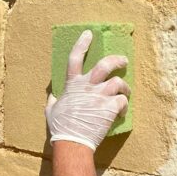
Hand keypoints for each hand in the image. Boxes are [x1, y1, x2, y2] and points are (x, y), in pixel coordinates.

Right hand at [45, 30, 130, 151]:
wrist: (72, 141)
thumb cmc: (60, 127)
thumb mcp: (50, 111)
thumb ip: (52, 101)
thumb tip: (51, 97)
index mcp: (73, 85)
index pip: (75, 58)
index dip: (82, 44)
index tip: (89, 34)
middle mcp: (87, 87)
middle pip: (105, 64)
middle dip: (117, 60)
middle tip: (124, 61)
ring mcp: (100, 97)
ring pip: (118, 82)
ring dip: (125, 87)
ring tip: (126, 93)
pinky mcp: (110, 108)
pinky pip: (123, 101)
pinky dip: (124, 106)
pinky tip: (122, 112)